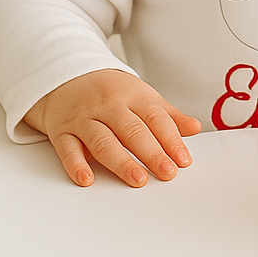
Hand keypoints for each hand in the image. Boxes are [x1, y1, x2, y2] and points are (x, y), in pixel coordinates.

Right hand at [24, 69, 201, 187]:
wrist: (65, 76)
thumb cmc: (110, 92)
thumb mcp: (141, 96)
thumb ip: (168, 115)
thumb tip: (195, 128)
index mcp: (133, 95)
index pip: (155, 118)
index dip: (171, 140)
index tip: (183, 160)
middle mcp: (108, 106)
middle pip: (132, 131)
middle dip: (151, 153)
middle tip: (167, 173)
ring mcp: (83, 118)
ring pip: (103, 141)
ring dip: (121, 161)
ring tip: (138, 179)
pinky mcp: (62, 131)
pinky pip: (68, 149)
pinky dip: (76, 165)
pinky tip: (87, 179)